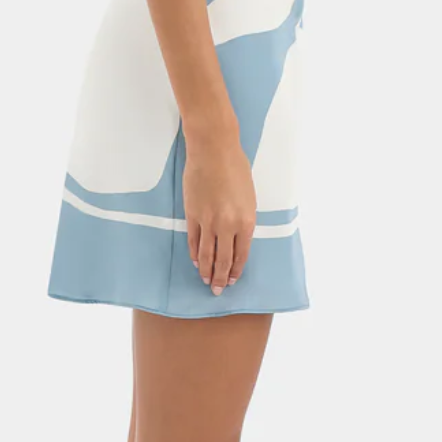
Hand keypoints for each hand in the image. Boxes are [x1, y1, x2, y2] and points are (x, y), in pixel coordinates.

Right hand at [182, 131, 255, 294]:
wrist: (214, 151)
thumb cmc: (236, 169)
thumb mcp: (249, 198)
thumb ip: (243, 221)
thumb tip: (236, 240)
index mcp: (246, 221)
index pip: (241, 255)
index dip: (236, 271)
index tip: (233, 281)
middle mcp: (227, 226)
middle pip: (223, 260)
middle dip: (221, 278)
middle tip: (218, 291)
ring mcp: (208, 222)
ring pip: (206, 255)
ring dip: (206, 270)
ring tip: (206, 281)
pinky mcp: (192, 215)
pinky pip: (193, 241)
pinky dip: (194, 254)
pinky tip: (196, 262)